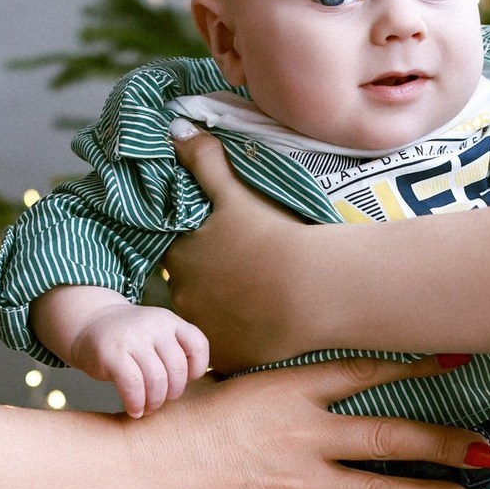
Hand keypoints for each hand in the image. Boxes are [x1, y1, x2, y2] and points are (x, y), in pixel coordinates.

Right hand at [70, 301, 208, 416]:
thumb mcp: (156, 333)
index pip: (198, 345)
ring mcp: (132, 338)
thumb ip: (175, 350)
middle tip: (162, 400)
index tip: (185, 381)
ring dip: (155, 401)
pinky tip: (134, 410)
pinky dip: (136, 403)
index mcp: (170, 321)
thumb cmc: (129, 339)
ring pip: (157, 379)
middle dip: (173, 392)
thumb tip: (195, 384)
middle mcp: (153, 325)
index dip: (197, 369)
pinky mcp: (112, 353)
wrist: (88, 324)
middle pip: (177, 368)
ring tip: (148, 408)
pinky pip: (133, 385)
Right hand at [129, 353, 489, 488]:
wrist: (131, 475)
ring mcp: (293, 482)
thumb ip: (271, 388)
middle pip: (390, 437)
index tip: (459, 360)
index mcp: (285, 389)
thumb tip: (302, 384)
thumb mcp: (222, 385)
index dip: (417, 365)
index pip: (365, 372)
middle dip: (446, 443)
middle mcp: (300, 434)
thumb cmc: (167, 422)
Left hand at [165, 123, 315, 371]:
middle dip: (209, 283)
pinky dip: (243, 341)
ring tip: (258, 303)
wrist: (315, 289)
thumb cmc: (276, 235)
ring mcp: (206, 331)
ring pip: (209, 320)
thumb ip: (204, 162)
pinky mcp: (230, 358)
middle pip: (190, 289)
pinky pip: (229, 351)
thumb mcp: (238, 193)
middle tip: (246, 275)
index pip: (175, 251)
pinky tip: (265, 329)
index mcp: (181, 256)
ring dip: (225, 313)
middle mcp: (184, 297)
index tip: (223, 247)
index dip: (197, 248)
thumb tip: (174, 130)